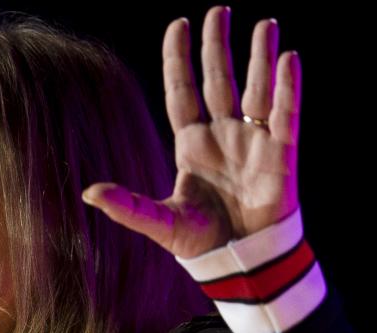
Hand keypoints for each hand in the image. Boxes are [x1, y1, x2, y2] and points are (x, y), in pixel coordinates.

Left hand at [81, 6, 300, 258]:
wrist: (241, 263)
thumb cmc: (201, 243)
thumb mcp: (160, 222)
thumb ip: (128, 206)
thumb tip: (88, 194)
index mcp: (192, 145)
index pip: (183, 92)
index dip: (179, 59)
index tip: (179, 23)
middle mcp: (222, 136)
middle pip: (220, 80)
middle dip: (218, 46)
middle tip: (219, 11)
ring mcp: (253, 142)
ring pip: (257, 89)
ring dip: (260, 57)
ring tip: (265, 23)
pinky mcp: (281, 155)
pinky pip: (285, 114)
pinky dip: (288, 88)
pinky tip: (288, 58)